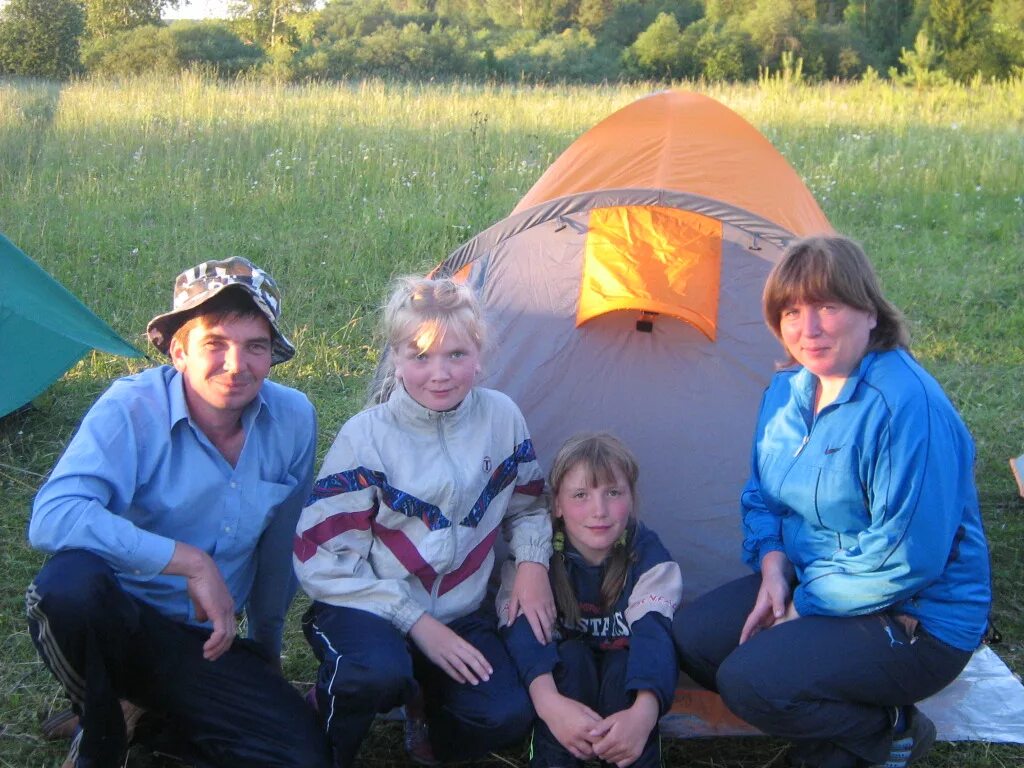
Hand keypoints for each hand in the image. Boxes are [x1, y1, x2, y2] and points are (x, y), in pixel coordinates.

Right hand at [164, 542, 235, 660]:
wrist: (199, 569)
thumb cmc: (198, 582)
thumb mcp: (201, 601)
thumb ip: (203, 612)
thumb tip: (202, 622)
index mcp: (227, 607)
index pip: (230, 628)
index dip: (223, 641)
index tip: (214, 650)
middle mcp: (230, 610)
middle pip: (231, 635)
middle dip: (221, 649)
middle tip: (210, 657)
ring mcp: (226, 610)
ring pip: (227, 636)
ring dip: (217, 648)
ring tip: (207, 655)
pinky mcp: (219, 611)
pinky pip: (221, 632)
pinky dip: (215, 642)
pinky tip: (207, 647)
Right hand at [408, 614, 492, 684]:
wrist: (421, 625)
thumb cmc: (437, 629)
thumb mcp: (452, 635)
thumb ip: (460, 645)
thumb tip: (469, 655)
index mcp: (459, 640)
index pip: (475, 652)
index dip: (483, 661)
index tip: (490, 670)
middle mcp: (455, 646)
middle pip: (470, 659)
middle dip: (479, 669)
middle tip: (487, 678)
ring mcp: (445, 652)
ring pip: (460, 665)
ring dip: (469, 674)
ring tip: (476, 682)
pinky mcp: (436, 658)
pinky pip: (448, 668)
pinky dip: (455, 675)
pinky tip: (462, 681)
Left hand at [506, 561, 555, 643]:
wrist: (534, 568)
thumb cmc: (521, 582)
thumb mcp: (514, 596)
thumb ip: (513, 611)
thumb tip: (510, 624)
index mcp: (529, 608)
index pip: (536, 625)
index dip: (540, 635)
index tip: (542, 643)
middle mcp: (540, 607)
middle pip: (546, 624)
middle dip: (548, 634)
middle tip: (548, 642)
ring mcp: (547, 603)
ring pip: (551, 619)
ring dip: (551, 628)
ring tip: (550, 634)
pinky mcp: (552, 598)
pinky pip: (554, 612)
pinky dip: (554, 618)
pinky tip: (553, 622)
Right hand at [530, 675, 600, 759]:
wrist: (551, 708)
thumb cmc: (569, 705)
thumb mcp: (585, 708)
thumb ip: (596, 718)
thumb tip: (606, 727)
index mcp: (586, 723)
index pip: (602, 736)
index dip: (608, 738)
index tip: (610, 737)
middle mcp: (579, 734)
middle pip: (596, 746)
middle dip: (602, 746)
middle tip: (605, 744)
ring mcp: (572, 740)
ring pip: (588, 754)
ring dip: (594, 752)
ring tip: (596, 748)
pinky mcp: (566, 744)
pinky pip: (577, 755)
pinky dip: (584, 755)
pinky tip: (587, 751)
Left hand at [590, 691, 659, 766]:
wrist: (643, 719)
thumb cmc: (626, 717)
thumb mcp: (612, 718)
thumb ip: (600, 727)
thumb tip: (590, 734)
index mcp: (614, 738)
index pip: (598, 750)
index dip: (595, 746)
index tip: (598, 742)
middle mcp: (621, 748)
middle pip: (604, 756)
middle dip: (602, 751)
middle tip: (605, 744)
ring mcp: (629, 753)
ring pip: (612, 761)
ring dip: (609, 756)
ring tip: (612, 747)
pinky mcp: (635, 756)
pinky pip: (622, 764)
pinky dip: (618, 760)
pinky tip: (619, 752)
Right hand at [739, 550, 793, 643]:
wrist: (777, 571)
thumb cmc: (777, 581)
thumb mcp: (779, 591)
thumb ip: (779, 603)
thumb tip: (778, 615)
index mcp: (761, 607)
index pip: (751, 623)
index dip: (746, 633)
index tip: (740, 645)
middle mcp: (762, 610)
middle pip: (753, 627)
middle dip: (749, 638)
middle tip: (744, 652)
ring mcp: (767, 610)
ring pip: (760, 626)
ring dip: (757, 636)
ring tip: (754, 649)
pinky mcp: (773, 609)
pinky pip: (768, 623)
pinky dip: (766, 631)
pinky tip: (768, 637)